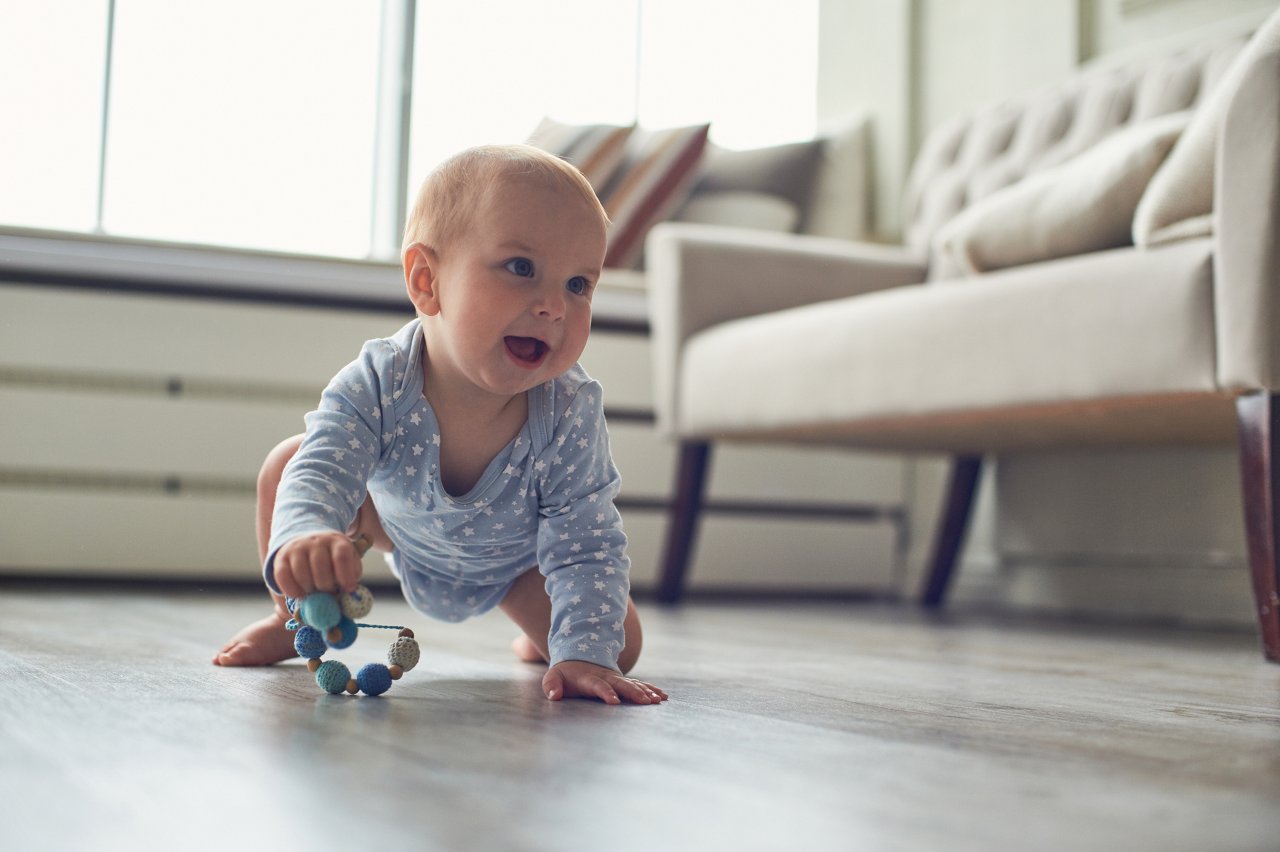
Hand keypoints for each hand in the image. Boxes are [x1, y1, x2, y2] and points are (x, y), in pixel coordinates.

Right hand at [273, 532, 364, 598]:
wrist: (310, 543)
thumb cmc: (333, 561)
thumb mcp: (347, 564)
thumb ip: (350, 577)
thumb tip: (349, 594)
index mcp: (337, 542)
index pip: (342, 555)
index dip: (346, 575)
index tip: (348, 589)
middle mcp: (316, 541)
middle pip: (320, 565)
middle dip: (326, 585)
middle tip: (328, 592)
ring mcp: (297, 548)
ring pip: (301, 572)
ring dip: (309, 589)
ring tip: (314, 593)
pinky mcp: (281, 557)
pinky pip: (282, 576)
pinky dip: (291, 590)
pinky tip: (300, 594)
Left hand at [543, 660, 668, 704]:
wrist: (578, 659)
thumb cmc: (565, 674)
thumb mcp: (554, 677)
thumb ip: (551, 685)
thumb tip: (553, 695)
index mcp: (589, 678)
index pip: (599, 685)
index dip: (606, 692)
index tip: (614, 701)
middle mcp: (606, 677)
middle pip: (622, 684)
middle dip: (634, 692)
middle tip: (646, 701)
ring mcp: (616, 679)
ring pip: (633, 684)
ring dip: (646, 691)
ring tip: (657, 700)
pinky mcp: (623, 682)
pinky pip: (639, 685)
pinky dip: (651, 689)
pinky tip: (662, 696)